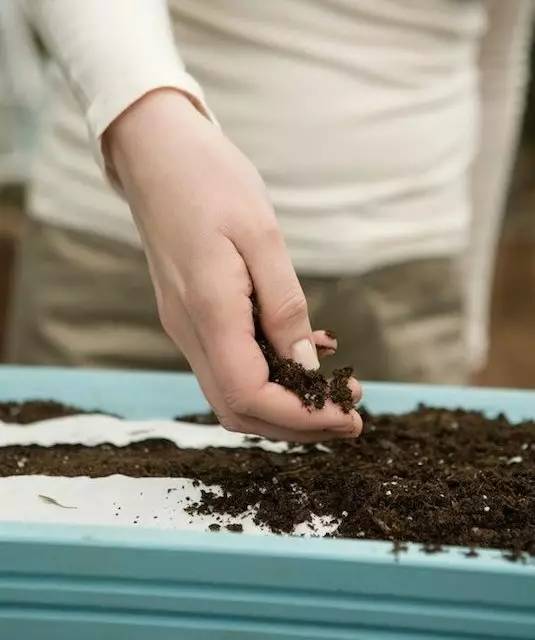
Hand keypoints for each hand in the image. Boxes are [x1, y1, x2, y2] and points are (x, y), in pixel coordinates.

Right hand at [104, 89, 361, 441]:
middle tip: (349, 415)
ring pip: (233, 393)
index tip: (348, 416)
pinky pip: (229, 363)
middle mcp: (189, 330)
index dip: (300, 418)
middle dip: (296, 424)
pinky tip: (303, 357)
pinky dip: (268, 376)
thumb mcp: (261, 235)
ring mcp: (186, 326)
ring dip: (284, 405)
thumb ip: (284, 306)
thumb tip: (306, 365)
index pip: (249, 395)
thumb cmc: (209, 181)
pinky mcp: (192, 316)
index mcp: (207, 310)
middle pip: (239, 409)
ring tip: (334, 394)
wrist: (156, 154)